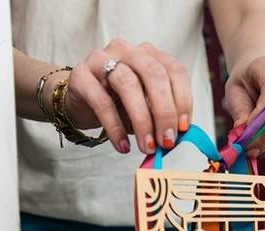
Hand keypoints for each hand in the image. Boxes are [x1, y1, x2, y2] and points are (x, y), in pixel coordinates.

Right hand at [60, 39, 192, 153]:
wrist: (80, 103)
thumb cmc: (118, 103)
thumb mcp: (145, 106)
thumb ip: (161, 114)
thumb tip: (177, 135)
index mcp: (149, 54)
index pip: (174, 70)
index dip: (183, 99)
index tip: (183, 128)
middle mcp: (127, 50)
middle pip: (154, 74)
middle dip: (164, 111)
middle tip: (166, 141)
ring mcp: (102, 59)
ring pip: (128, 85)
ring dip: (142, 121)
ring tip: (146, 146)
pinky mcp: (81, 76)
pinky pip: (102, 102)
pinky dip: (115, 128)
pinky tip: (123, 146)